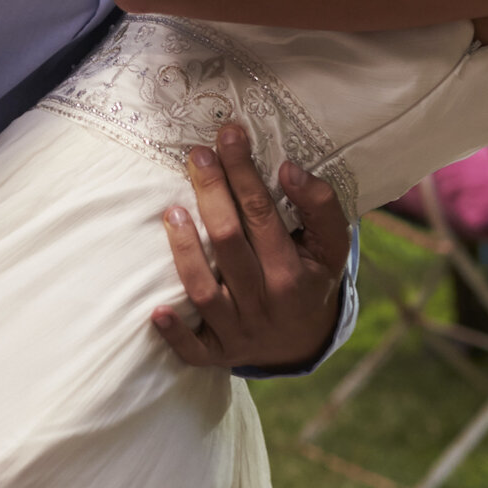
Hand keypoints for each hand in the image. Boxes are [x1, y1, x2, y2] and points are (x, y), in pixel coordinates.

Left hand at [152, 121, 348, 370]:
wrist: (302, 341)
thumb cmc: (310, 278)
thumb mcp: (330, 246)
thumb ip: (320, 206)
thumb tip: (289, 169)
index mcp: (293, 274)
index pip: (262, 214)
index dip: (243, 172)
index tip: (229, 134)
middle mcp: (265, 303)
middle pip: (229, 243)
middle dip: (211, 194)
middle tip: (198, 155)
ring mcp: (238, 331)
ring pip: (204, 291)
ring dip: (185, 251)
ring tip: (171, 211)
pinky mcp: (216, 352)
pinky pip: (193, 349)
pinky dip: (175, 333)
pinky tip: (156, 310)